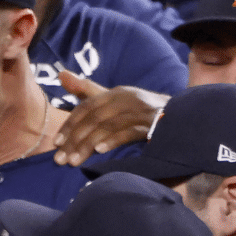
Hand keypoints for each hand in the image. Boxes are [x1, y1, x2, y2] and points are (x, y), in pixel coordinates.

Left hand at [52, 70, 169, 165]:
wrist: (178, 117)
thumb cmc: (140, 110)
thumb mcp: (113, 98)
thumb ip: (86, 90)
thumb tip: (60, 74)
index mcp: (116, 93)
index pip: (86, 107)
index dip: (70, 124)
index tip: (56, 143)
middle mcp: (126, 98)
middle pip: (94, 118)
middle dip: (74, 139)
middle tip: (59, 160)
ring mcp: (139, 111)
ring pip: (107, 127)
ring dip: (88, 144)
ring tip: (73, 161)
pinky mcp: (151, 124)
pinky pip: (128, 132)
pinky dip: (112, 140)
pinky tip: (99, 151)